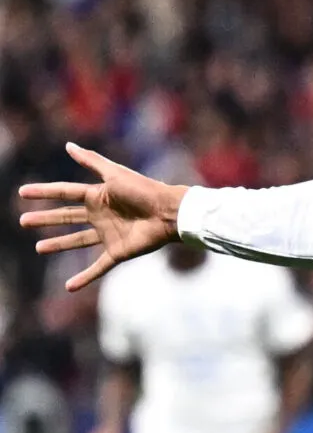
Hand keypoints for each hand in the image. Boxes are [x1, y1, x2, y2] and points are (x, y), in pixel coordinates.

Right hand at [18, 143, 189, 291]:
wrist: (169, 213)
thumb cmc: (144, 190)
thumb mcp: (115, 174)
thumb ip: (92, 161)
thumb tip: (68, 145)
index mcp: (98, 196)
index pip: (64, 193)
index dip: (44, 192)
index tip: (22, 192)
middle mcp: (100, 215)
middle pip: (66, 217)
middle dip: (45, 219)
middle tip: (23, 221)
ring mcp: (108, 234)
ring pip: (77, 241)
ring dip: (58, 244)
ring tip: (38, 248)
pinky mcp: (117, 252)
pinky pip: (98, 267)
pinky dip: (84, 277)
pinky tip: (69, 286)